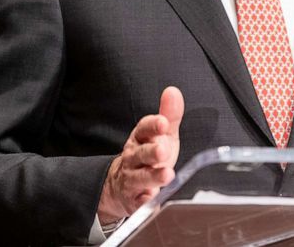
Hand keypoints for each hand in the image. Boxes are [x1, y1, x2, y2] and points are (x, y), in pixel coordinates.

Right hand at [97, 86, 183, 222]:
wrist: (120, 185)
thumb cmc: (147, 156)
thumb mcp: (159, 135)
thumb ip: (168, 115)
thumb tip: (173, 91)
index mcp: (140, 139)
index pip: (143, 129)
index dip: (153, 125)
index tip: (163, 122)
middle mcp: (133, 158)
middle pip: (141, 154)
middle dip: (151, 151)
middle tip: (163, 149)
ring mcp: (132, 179)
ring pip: (140, 178)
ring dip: (153, 177)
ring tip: (167, 175)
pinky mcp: (133, 200)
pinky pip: (137, 202)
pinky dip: (143, 202)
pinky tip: (151, 200)